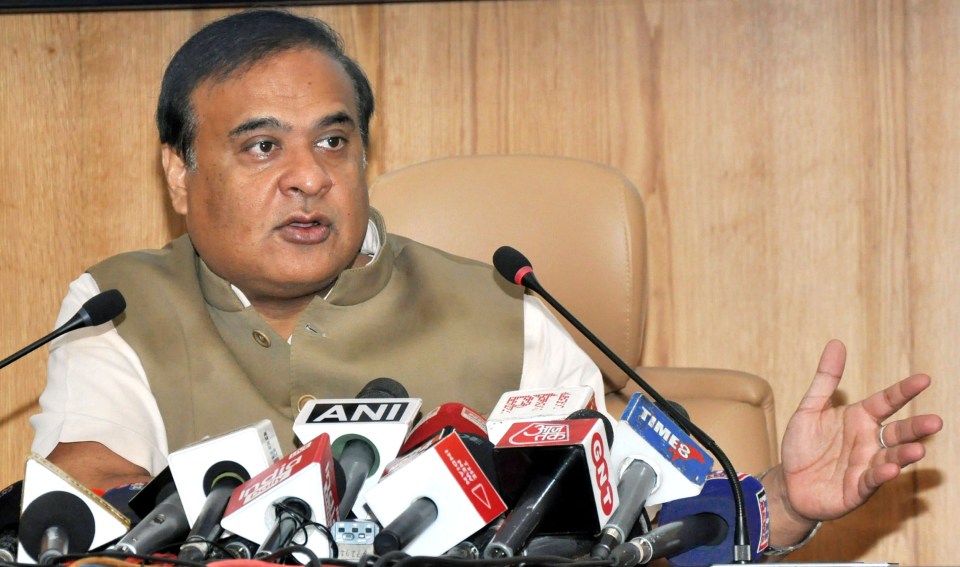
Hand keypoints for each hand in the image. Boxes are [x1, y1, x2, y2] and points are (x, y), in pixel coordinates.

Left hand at [779, 339, 942, 521]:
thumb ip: (826, 379)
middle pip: (897, 432)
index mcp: (859, 418)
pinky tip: (890, 469)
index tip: (924, 379)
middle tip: (935, 421)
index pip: (886, 401)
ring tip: (918, 449)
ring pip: (891, 457)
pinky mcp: (856, 488)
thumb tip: (836, 343)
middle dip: (916, 427)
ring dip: (904, 454)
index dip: (903, 391)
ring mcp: (865, 465)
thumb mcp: (810, 408)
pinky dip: (881, 475)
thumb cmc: (803, 445)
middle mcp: (868, 441)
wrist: (789, 483)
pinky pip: (871, 480)